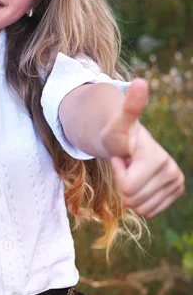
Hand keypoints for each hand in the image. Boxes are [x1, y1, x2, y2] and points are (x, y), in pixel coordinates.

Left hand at [100, 79, 184, 217]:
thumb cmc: (119, 133)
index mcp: (158, 159)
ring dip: (130, 192)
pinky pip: (149, 212)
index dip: (118, 174)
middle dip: (123, 184)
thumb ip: (130, 105)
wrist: (129, 140)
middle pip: (133, 200)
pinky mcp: (175, 191)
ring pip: (141, 208)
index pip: (127, 188)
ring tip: (132, 171)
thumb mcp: (118, 122)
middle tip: (126, 164)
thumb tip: (139, 82)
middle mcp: (173, 172)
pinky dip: (139, 200)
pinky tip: (140, 180)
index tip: (122, 157)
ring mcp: (176, 183)